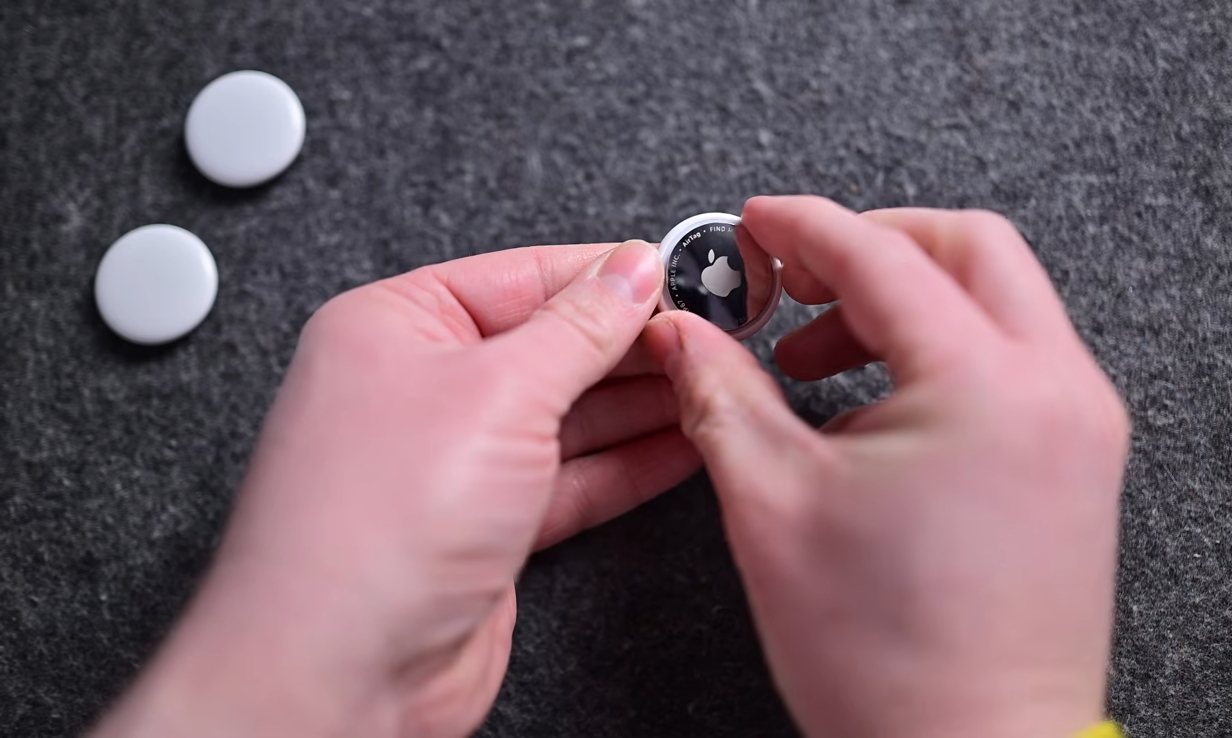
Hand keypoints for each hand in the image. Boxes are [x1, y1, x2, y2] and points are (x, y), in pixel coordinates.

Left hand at [92, 241, 698, 736]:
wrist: (340, 674)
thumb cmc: (373, 528)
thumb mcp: (497, 393)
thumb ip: (578, 329)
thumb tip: (630, 271)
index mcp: (394, 327)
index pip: (520, 276)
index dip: (606, 273)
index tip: (678, 270)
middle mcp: (417, 388)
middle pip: (547, 344)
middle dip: (631, 341)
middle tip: (710, 330)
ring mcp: (452, 461)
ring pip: (565, 415)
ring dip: (640, 403)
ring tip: (709, 380)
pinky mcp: (484, 526)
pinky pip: (569, 478)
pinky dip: (626, 464)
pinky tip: (679, 444)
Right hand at [645, 197, 1129, 737]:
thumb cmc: (889, 661)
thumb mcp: (772, 505)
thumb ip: (720, 393)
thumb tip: (680, 335)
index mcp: (985, 387)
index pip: (884, 255)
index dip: (803, 228)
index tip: (756, 225)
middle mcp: (1055, 389)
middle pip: (967, 247)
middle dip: (870, 246)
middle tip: (792, 279)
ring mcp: (1080, 426)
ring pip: (997, 299)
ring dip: (904, 301)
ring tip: (815, 359)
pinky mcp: (1078, 462)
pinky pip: (1012, 360)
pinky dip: (941, 352)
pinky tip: (872, 405)